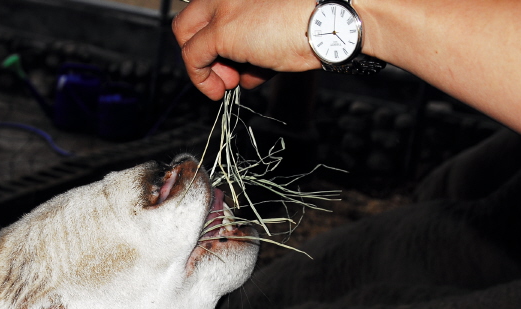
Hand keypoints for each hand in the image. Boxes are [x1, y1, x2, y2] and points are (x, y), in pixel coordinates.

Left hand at [172, 0, 320, 99]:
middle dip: (201, 52)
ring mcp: (222, 6)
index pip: (207, 10)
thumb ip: (249, 40)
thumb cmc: (315, 23)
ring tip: (238, 79)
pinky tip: (220, 89)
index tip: (225, 58)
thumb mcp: (274, 28)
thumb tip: (238, 66)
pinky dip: (202, 79)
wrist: (333, 23)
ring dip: (208, 68)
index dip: (211, 39)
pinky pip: (192, 57)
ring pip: (187, 39)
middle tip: (223, 73)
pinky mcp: (222, 29)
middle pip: (188, 21)